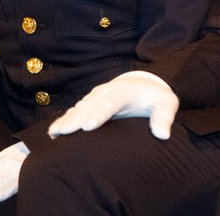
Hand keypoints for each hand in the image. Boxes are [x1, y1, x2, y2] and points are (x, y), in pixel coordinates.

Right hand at [48, 70, 178, 138]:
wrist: (141, 86)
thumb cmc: (153, 98)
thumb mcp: (166, 103)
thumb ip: (164, 116)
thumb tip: (162, 134)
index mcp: (124, 90)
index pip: (111, 101)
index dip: (99, 113)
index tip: (89, 126)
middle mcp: (105, 92)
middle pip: (89, 105)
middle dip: (77, 119)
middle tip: (65, 133)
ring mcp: (95, 98)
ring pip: (79, 109)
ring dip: (67, 121)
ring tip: (55, 134)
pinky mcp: (89, 106)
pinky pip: (74, 113)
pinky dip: (63, 121)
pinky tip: (53, 133)